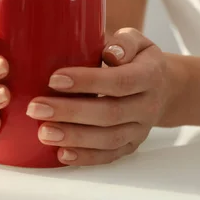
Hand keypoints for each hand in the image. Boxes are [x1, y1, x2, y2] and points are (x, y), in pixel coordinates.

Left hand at [27, 28, 171, 165]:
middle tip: (36, 108)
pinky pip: (109, 156)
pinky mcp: (131, 146)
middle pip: (110, 114)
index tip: (53, 79)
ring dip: (74, 138)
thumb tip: (110, 53)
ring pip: (108, 139)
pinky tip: (61, 153)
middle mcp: (148, 106)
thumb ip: (125, 42)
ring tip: (44, 133)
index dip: (87, 82)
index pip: (120, 81)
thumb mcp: (138, 41)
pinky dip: (85, 157)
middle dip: (70, 112)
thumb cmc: (138, 60)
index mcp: (149, 76)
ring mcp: (140, 130)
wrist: (164, 89)